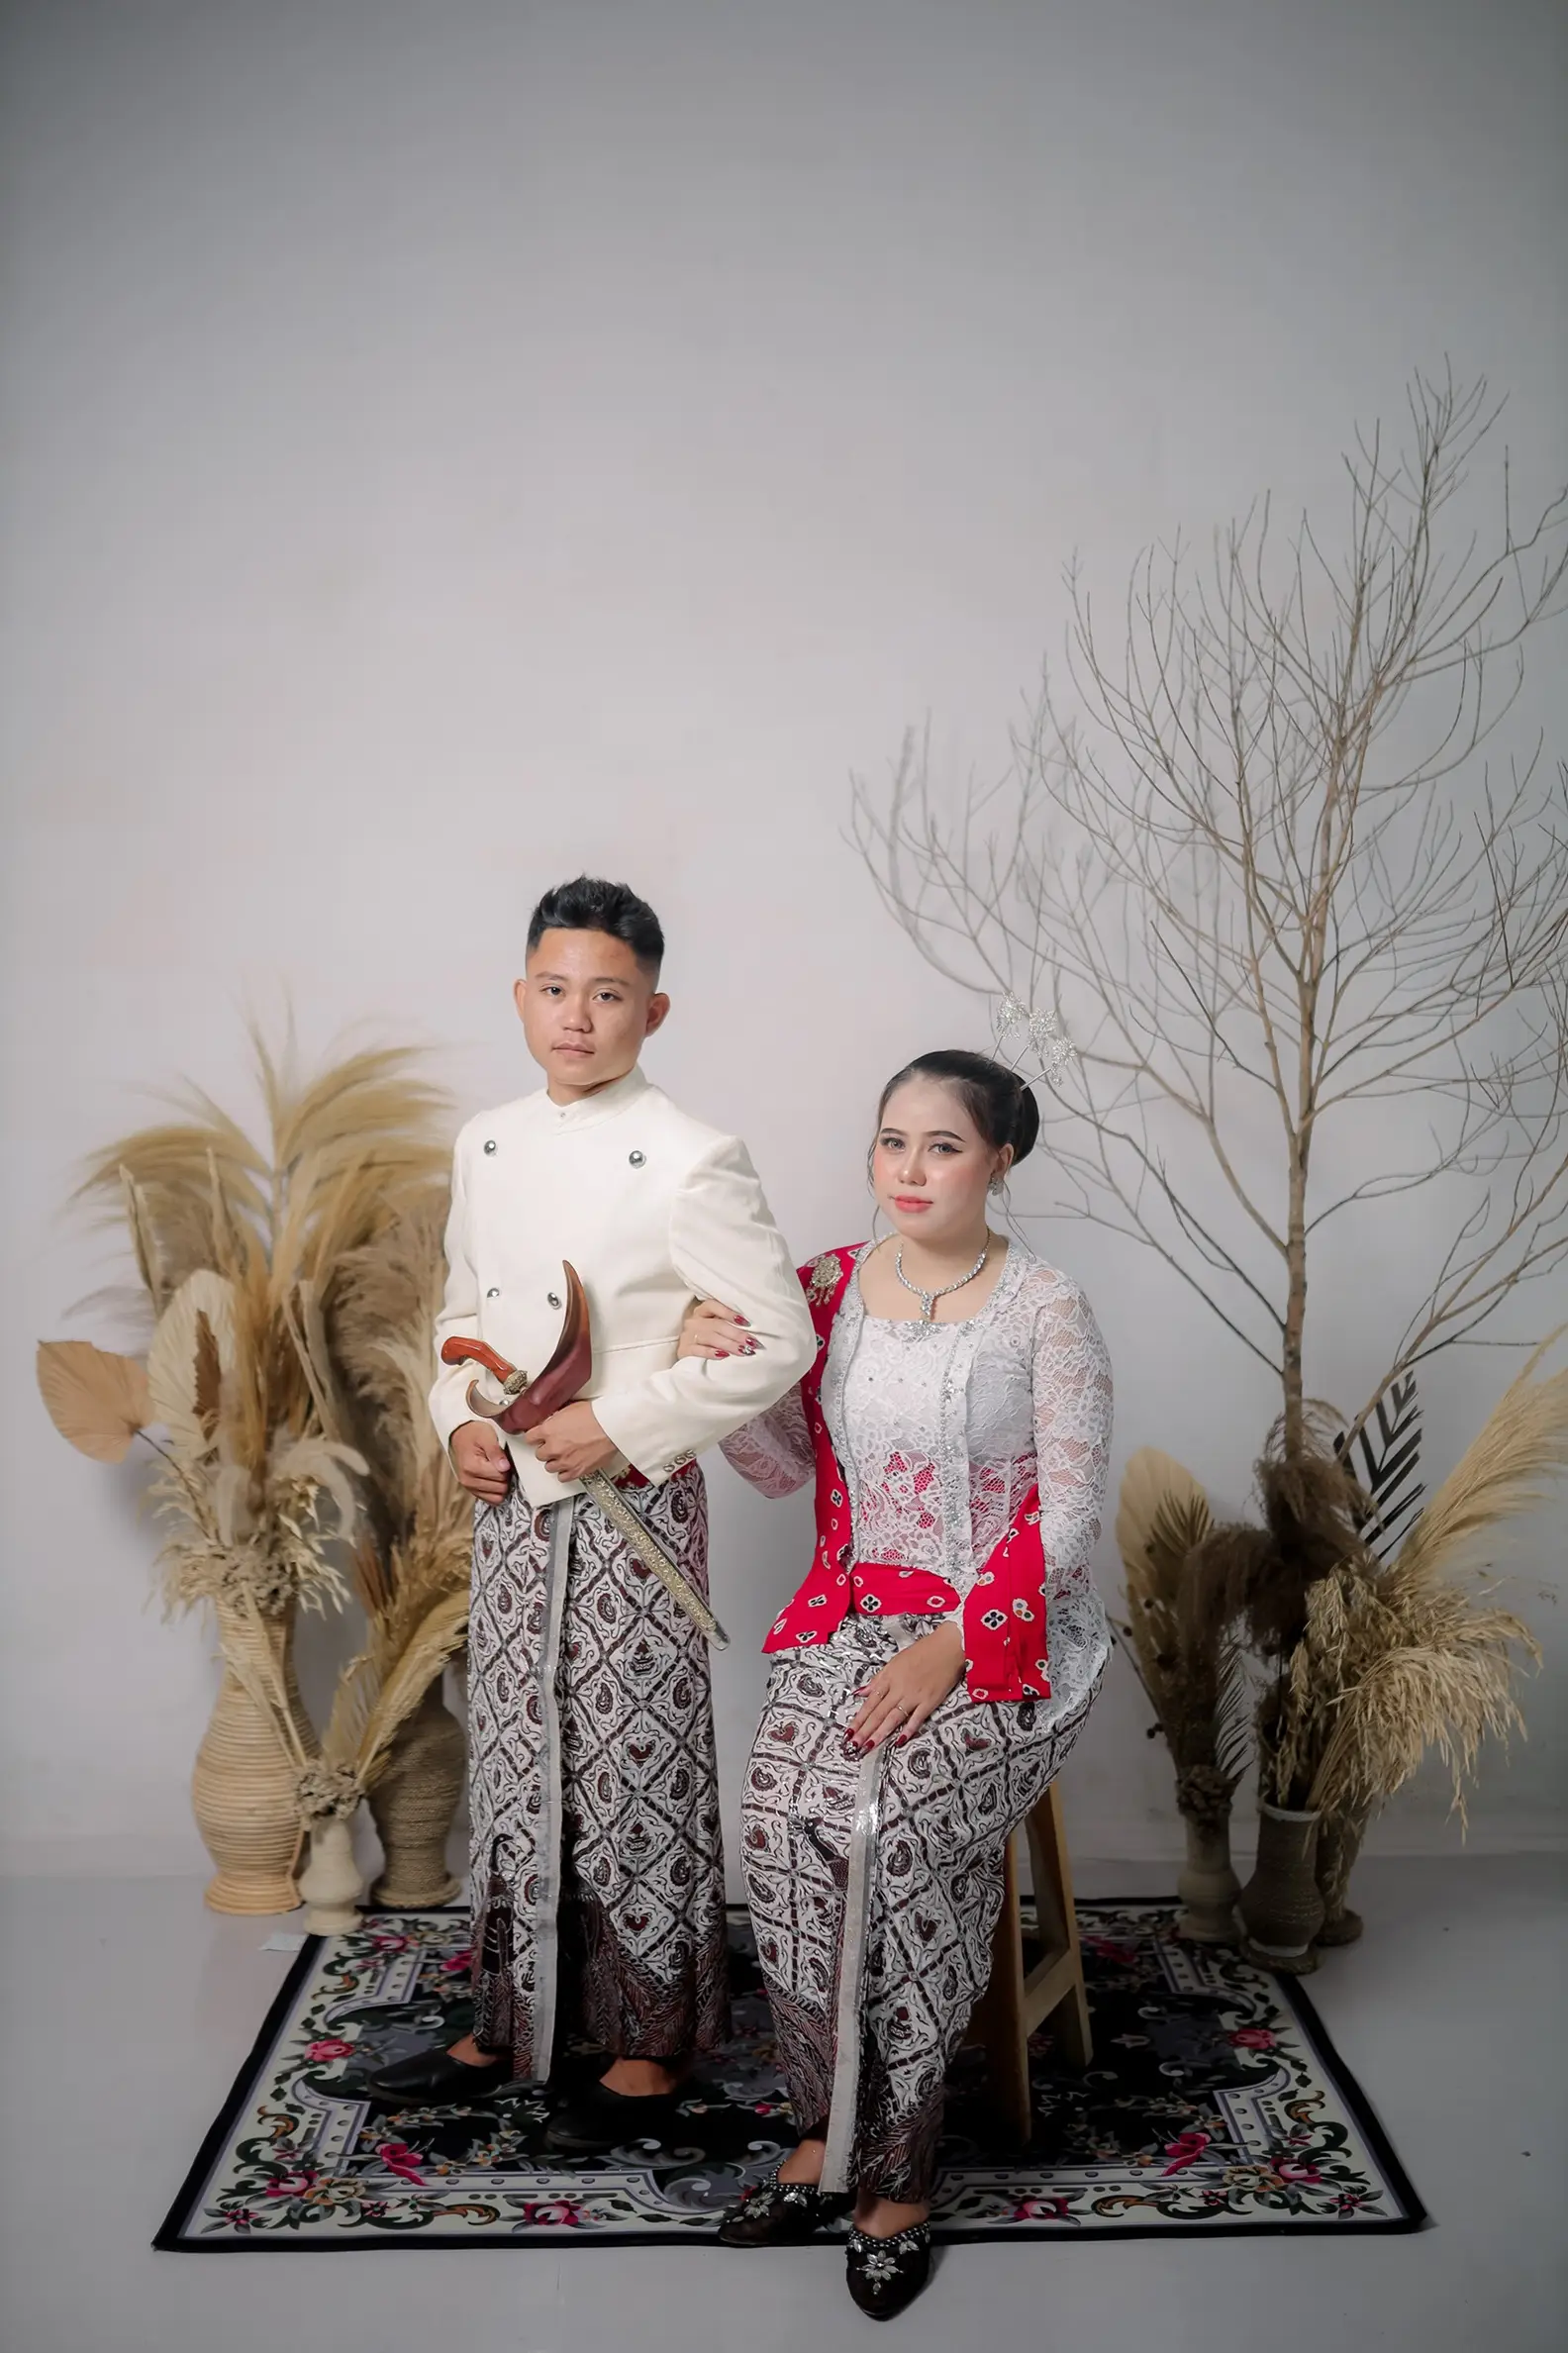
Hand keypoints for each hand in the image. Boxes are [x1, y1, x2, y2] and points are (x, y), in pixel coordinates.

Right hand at [451, 1419, 512, 1501]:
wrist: (462, 1435)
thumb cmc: (474, 1434)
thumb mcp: (487, 1436)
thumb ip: (496, 1452)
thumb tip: (505, 1467)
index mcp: (471, 1467)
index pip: (500, 1476)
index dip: (507, 1467)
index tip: (504, 1458)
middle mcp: (468, 1480)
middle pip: (500, 1487)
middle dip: (505, 1476)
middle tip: (501, 1463)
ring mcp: (469, 1488)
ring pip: (497, 1497)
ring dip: (501, 1485)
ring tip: (498, 1470)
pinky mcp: (473, 1491)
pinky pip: (491, 1500)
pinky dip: (496, 1491)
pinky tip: (495, 1479)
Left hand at [528, 1400, 618, 1481]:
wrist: (612, 1426)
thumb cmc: (596, 1415)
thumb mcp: (570, 1408)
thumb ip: (557, 1419)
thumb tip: (553, 1422)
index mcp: (548, 1430)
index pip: (529, 1438)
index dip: (535, 1437)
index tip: (538, 1438)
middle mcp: (553, 1447)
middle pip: (539, 1454)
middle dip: (546, 1449)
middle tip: (556, 1445)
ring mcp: (564, 1461)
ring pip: (549, 1467)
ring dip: (555, 1461)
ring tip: (564, 1455)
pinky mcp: (576, 1471)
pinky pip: (562, 1477)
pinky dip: (565, 1472)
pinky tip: (570, 1465)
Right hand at [677, 1297, 756, 1361]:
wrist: (684, 1353)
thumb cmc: (706, 1337)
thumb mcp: (714, 1325)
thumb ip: (727, 1323)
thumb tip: (750, 1330)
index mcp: (702, 1311)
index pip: (713, 1306)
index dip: (729, 1313)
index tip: (747, 1323)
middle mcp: (694, 1321)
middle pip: (717, 1325)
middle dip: (737, 1334)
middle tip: (752, 1342)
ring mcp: (688, 1335)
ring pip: (710, 1337)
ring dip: (729, 1344)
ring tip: (744, 1351)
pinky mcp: (684, 1350)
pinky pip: (698, 1350)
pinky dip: (712, 1353)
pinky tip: (724, 1356)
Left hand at [847, 1623, 964, 1750]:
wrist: (947, 1647)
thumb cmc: (921, 1652)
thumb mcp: (894, 1662)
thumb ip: (877, 1680)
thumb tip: (860, 1693)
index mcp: (889, 1678)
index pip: (870, 1702)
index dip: (859, 1718)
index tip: (848, 1732)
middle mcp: (899, 1689)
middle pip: (878, 1712)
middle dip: (865, 1730)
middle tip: (853, 1746)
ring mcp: (914, 1696)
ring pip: (893, 1717)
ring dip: (880, 1733)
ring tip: (869, 1746)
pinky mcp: (930, 1701)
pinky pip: (917, 1718)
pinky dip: (908, 1729)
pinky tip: (899, 1741)